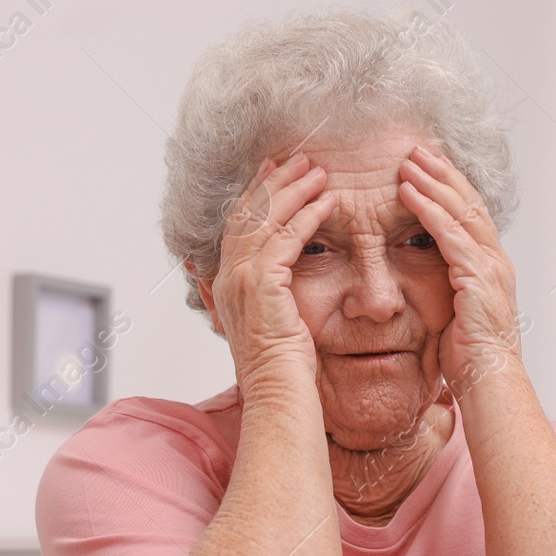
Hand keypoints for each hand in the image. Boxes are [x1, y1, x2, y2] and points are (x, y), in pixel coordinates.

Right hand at [208, 153, 336, 390]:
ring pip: (267, 219)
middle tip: (299, 158)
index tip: (274, 170)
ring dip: (294, 190)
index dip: (256, 194)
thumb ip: (271, 297)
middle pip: (248, 212)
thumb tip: (279, 282)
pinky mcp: (262, 284)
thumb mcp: (274, 325)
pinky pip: (288, 238)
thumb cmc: (285, 371)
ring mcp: (241, 279)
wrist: (279, 397)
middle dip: (274, 181)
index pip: (238, 225)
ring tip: (319, 171)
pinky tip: (329, 203)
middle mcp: (227, 277)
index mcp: (226, 285)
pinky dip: (309, 216)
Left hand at [397, 143, 521, 386]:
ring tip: (408, 162)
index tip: (428, 169)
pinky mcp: (477, 277)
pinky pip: (450, 234)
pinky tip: (409, 193)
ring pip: (461, 211)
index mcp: (491, 268)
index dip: (450, 189)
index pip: (471, 216)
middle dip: (443, 174)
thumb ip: (446, 292)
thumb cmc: (471, 361)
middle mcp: (495, 261)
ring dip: (433, 183)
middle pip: (469, 203)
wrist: (491, 383)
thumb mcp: (456, 318)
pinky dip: (429, 210)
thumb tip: (424, 285)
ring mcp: (490, 267)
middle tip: (417, 150)